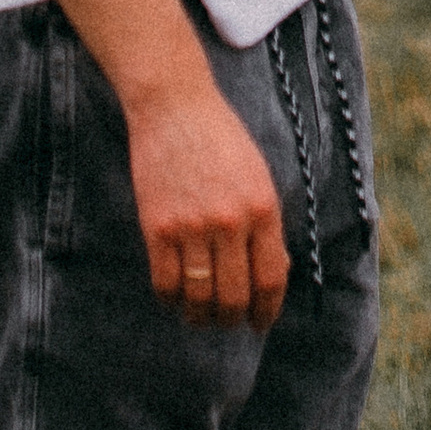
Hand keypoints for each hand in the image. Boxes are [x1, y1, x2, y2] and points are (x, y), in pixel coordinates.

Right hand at [129, 74, 291, 333]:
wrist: (176, 107)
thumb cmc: (221, 140)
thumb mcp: (258, 176)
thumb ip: (265, 224)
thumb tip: (271, 275)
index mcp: (263, 208)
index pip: (271, 279)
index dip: (266, 311)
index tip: (259, 322)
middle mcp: (230, 221)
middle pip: (234, 297)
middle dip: (232, 319)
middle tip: (226, 322)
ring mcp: (193, 226)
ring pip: (199, 298)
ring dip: (199, 316)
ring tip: (199, 315)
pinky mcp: (159, 227)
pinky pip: (165, 283)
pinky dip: (171, 299)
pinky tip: (175, 296)